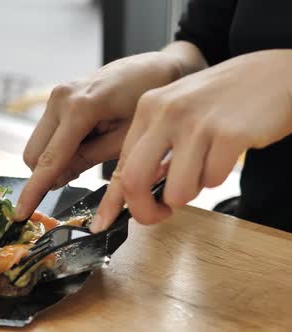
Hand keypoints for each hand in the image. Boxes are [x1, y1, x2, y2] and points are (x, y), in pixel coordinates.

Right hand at [15, 52, 182, 219]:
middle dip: (48, 173)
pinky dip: (59, 145)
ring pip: (38, 144)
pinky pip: (47, 132)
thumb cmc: (148, 104)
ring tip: (94, 147)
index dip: (34, 190)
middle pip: (34, 154)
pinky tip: (88, 138)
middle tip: (82, 173)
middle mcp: (60, 98)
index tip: (20, 213)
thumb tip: (57, 181)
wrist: (156, 69)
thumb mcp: (125, 139)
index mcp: (79, 108)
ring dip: (55, 158)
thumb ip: (88, 160)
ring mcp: (56, 95)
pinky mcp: (58, 96)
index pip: (49, 160)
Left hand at [94, 50, 291, 231]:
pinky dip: (217, 178)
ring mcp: (197, 123)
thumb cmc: (224, 98)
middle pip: (135, 180)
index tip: (104, 223)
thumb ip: (154, 145)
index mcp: (149, 108)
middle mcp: (166, 112)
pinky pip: (212, 181)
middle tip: (161, 214)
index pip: (120, 163)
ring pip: (177, 191)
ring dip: (191, 192)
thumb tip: (135, 190)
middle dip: (146, 210)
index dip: (112, 200)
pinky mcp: (230, 134)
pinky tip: (225, 154)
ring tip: (203, 168)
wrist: (278, 73)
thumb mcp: (179, 110)